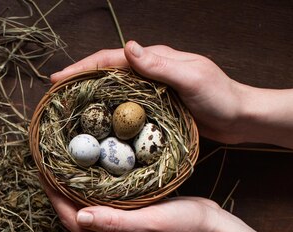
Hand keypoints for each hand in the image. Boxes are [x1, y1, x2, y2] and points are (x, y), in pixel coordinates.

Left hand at [42, 180, 222, 231]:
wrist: (212, 229)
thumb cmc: (184, 228)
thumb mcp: (149, 224)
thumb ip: (114, 221)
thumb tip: (80, 215)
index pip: (72, 220)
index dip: (55, 196)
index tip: (42, 172)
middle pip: (74, 214)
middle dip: (58, 190)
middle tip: (46, 162)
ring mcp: (116, 230)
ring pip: (85, 206)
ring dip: (71, 187)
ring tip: (58, 163)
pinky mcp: (125, 217)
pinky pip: (99, 200)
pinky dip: (90, 186)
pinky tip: (85, 169)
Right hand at [51, 41, 246, 144]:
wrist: (241, 118)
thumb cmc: (220, 97)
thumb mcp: (191, 78)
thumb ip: (160, 64)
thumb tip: (128, 48)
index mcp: (154, 59)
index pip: (109, 60)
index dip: (81, 68)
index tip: (56, 79)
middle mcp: (148, 71)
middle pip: (104, 72)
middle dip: (76, 80)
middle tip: (52, 94)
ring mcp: (149, 89)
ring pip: (110, 89)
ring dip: (86, 96)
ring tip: (64, 108)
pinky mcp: (153, 106)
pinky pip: (121, 106)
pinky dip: (103, 111)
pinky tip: (93, 122)